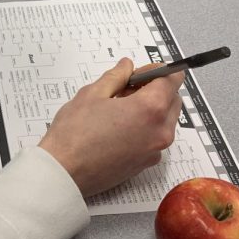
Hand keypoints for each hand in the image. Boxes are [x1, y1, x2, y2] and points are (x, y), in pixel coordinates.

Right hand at [38, 58, 182, 197]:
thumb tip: (127, 67)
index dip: (156, 70)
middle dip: (155, 89)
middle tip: (126, 88)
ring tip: (120, 108)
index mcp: (150, 109)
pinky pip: (155, 137)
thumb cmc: (75, 133)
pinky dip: (146, 127)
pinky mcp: (146, 163)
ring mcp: (155, 150)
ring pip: (165, 120)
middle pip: (173, 99)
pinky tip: (119, 127)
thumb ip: (116, 77)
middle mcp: (160, 131)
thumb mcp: (93, 94)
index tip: (138, 73)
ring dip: (151, 108)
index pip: (171, 79)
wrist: (65, 172)